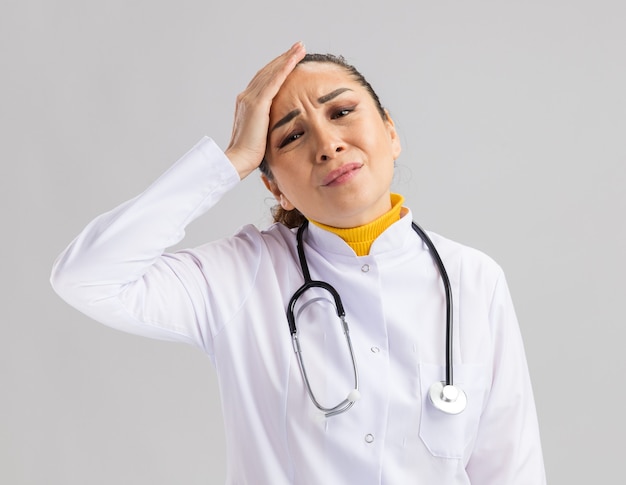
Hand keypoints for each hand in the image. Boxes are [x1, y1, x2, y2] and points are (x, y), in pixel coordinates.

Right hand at [225, 42, 305, 179]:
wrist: (238, 160)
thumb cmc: (251, 154)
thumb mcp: (262, 133)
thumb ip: (268, 123)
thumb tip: (279, 123)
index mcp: (247, 103)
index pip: (265, 80)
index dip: (278, 68)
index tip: (291, 59)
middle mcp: (246, 97)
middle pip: (268, 71)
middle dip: (284, 58)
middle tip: (299, 46)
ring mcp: (250, 99)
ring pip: (271, 72)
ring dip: (287, 58)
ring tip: (300, 47)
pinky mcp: (257, 104)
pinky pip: (273, 81)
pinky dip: (284, 68)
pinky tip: (294, 59)